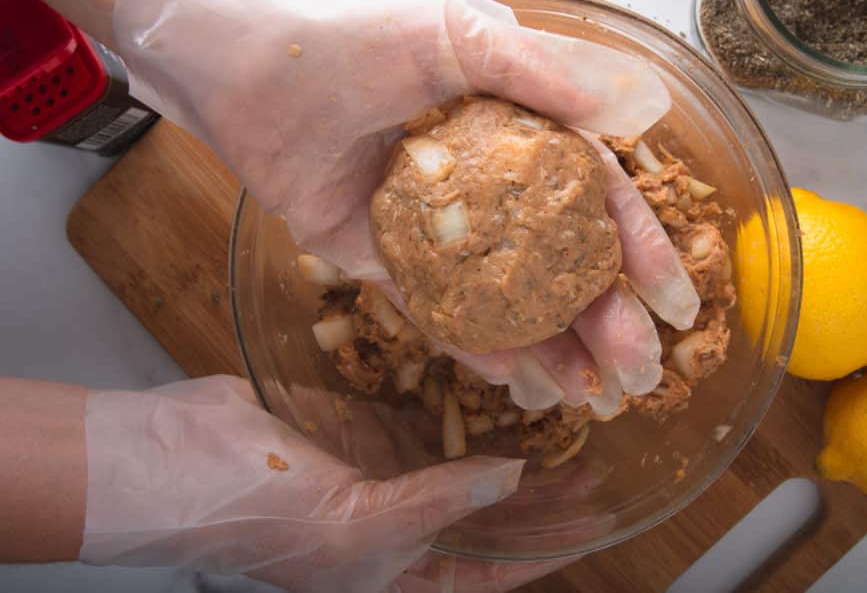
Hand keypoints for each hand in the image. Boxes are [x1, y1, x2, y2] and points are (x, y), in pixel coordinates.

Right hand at [79, 375, 571, 591]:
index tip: (596, 519)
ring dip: (501, 446)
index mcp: (392, 573)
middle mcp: (389, 527)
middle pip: (480, 516)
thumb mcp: (361, 526)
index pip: (489, 571)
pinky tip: (494, 389)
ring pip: (455, 463)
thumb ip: (441, 504)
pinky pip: (416, 417)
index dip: (545, 549)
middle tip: (591, 463)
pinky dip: (454, 407)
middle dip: (535, 496)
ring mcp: (372, 473)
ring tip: (555, 422)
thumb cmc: (256, 517)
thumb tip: (512, 480)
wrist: (174, 459)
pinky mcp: (353, 426)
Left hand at [111, 0, 698, 408]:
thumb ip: (544, 77)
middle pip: (556, 260)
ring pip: (501, 296)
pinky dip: (472, 343)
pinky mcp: (373, 253)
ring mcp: (429, 223)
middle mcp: (480, 181)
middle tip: (637, 373)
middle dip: (603, 319)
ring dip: (548, 345)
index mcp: (513, 129)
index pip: (592, 198)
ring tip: (589, 395)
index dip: (637, 251)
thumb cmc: (346, 24)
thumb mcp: (458, 35)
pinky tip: (516, 379)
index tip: (673, 304)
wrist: (231, 46)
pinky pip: (430, 308)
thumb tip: (637, 113)